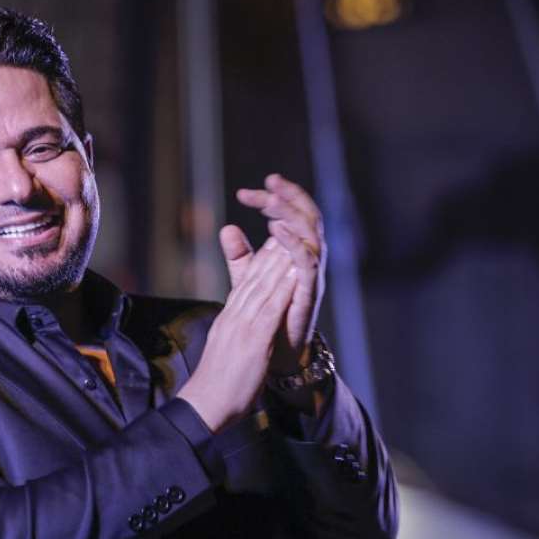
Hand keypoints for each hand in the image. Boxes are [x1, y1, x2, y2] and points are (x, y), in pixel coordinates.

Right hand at [177, 239, 296, 432]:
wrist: (206, 404)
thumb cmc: (217, 383)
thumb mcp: (224, 347)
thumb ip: (234, 329)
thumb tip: (240, 320)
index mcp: (228, 318)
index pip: (245, 283)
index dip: (261, 261)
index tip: (274, 243)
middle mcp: (234, 316)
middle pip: (254, 278)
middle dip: (271, 252)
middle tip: (286, 228)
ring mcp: (243, 326)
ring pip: (263, 287)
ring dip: (280, 262)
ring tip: (293, 241)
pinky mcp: (254, 339)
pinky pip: (271, 309)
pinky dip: (283, 290)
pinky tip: (294, 276)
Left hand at [221, 174, 325, 374]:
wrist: (274, 356)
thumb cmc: (267, 318)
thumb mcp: (248, 281)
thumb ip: (240, 256)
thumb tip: (227, 228)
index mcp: (293, 254)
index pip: (289, 215)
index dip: (271, 199)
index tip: (245, 192)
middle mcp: (307, 260)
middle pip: (306, 216)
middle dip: (288, 196)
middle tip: (269, 182)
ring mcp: (310, 275)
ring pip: (311, 233)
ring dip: (291, 214)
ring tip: (270, 201)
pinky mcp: (308, 293)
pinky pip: (307, 262)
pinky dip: (294, 243)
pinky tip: (275, 230)